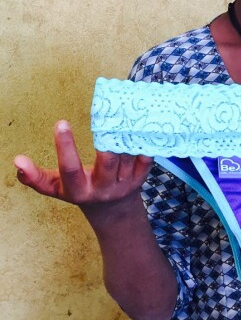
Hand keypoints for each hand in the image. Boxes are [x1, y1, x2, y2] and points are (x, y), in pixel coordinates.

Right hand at [14, 120, 152, 211]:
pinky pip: (145, 159)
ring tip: (121, 110)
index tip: (60, 123)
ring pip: (126, 157)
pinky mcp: (140, 178)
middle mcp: (103, 188)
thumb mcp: (56, 188)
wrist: (112, 209)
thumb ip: (35, 177)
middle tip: (104, 112)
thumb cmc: (80, 191)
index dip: (65, 147)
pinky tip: (139, 124)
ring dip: (125, 135)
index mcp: (79, 190)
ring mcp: (124, 184)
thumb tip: (16, 161)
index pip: (70, 169)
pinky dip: (143, 143)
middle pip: (106, 162)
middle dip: (105, 139)